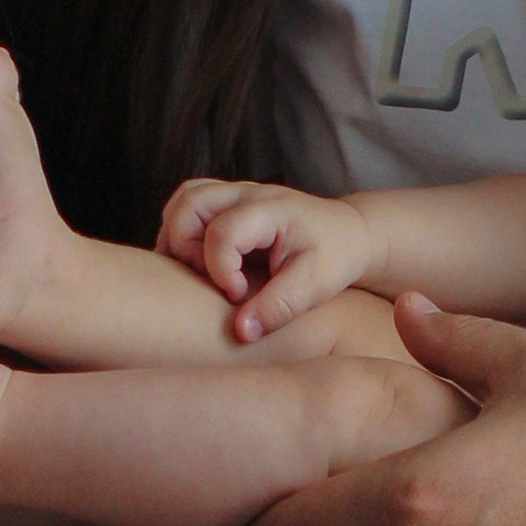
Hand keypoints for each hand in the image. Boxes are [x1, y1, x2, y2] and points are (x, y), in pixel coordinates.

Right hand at [158, 177, 375, 338]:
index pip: (223, 231)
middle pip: (189, 204)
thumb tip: (241, 332)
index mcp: (271, 209)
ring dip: (178, 237)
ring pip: (183, 200)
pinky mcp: (228, 204)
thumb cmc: (335, 257)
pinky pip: (187, 206)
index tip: (238, 295)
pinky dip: (182, 233)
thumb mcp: (316, 286)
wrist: (348, 233)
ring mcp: (235, 194)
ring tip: (197, 272)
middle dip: (185, 248)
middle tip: (208, 280)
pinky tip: (199, 264)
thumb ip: (278, 308)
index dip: (220, 269)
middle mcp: (247, 193)